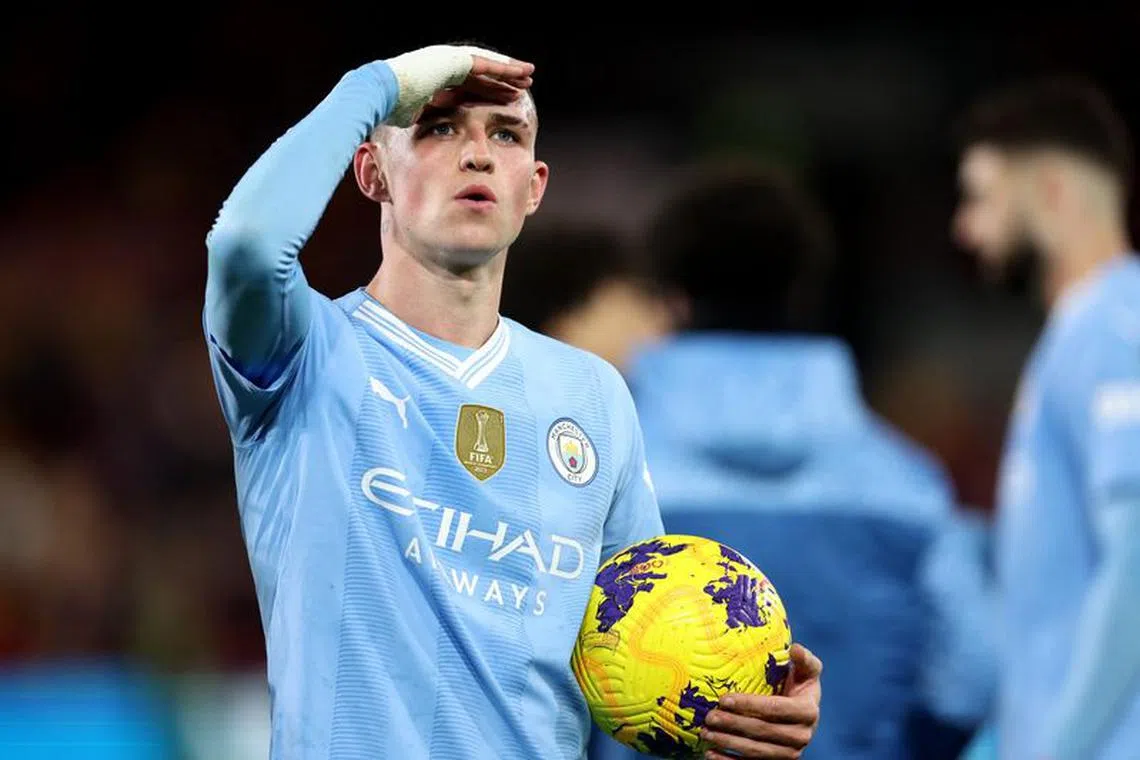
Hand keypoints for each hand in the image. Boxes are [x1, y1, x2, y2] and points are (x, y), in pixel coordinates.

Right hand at [384, 44, 533, 126]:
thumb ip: (423, 123)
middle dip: (501, 82)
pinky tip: (521, 73)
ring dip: (507, 73)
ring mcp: (448, 60)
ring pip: (486, 68)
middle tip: (521, 88)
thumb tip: (423, 142)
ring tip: (528, 77)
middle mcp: (442, 67)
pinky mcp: (453, 60)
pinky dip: (504, 69)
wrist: (377, 94)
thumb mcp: (410, 120)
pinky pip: (485, 65)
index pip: (466, 87)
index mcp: (434, 80)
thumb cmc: (387, 110)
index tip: (502, 101)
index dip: (486, 93)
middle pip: (479, 75)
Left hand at [700, 644, 822, 758]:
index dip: (749, 704)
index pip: (774, 709)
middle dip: (733, 725)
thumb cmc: (799, 684)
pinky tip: (710, 754)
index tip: (723, 699)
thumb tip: (795, 648)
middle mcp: (802, 736)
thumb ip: (804, 659)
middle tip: (709, 717)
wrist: (803, 712)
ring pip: (756, 751)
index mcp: (808, 712)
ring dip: (728, 744)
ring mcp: (791, 753)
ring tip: (705, 733)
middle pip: (763, 732)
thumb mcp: (806, 670)